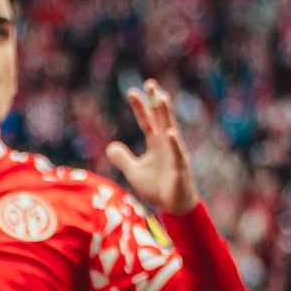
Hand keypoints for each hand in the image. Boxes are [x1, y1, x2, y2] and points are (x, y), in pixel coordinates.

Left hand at [107, 81, 200, 216]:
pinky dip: (174, 144)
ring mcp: (175, 154)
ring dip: (167, 114)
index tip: (131, 91)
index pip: (146, 121)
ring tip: (162, 97)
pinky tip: (171, 133)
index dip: (139, 107)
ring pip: (170, 130)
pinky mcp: (180, 168)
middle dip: (155, 102)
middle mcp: (166, 143)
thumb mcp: (135, 172)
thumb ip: (124, 159)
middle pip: (160, 118)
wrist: (175, 206)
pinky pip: (177, 154)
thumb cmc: (158, 187)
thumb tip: (110, 146)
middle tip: (150, 83)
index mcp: (156, 142)